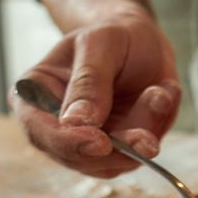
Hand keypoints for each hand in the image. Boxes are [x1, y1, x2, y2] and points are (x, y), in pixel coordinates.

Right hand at [8, 5, 181, 178]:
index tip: (100, 143)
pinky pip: (137, 154)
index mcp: (34, 97)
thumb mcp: (99, 44)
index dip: (68, 143)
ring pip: (111, 162)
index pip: (40, 131)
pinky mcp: (115, 151)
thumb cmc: (111, 35)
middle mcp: (55, 126)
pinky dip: (157, 127)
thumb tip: (77, 122)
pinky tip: (163, 94)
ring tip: (160, 93)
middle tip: (148, 139)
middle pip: (76, 158)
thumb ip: (89, 82)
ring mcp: (86, 142)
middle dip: (116, 150)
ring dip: (143, 133)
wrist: (138, 40)